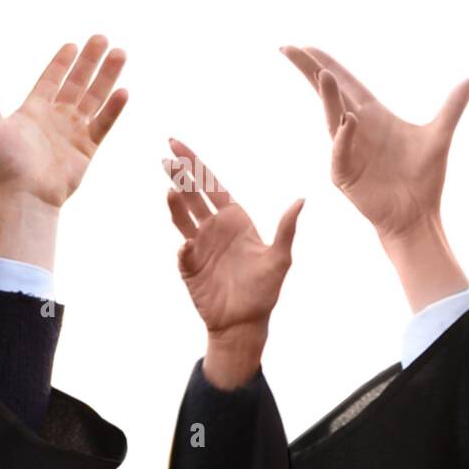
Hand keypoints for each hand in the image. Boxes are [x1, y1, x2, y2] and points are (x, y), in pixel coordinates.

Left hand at [0, 36, 127, 269]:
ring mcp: (73, 131)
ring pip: (94, 97)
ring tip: (120, 53)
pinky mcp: (87, 148)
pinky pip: (103, 123)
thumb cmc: (5, 164)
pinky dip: (113, 108)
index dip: (62, 62)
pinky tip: (123, 90)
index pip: (51, 79)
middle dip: (90, 61)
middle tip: (102, 38)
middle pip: (77, 83)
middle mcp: (55, 117)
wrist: (25, 197)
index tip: (73, 44)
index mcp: (33, 110)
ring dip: (107, 76)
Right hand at [165, 139, 301, 388]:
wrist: (244, 323)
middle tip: (166, 153)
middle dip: (180, 174)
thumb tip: (301, 199)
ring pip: (182, 216)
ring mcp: (199, 245)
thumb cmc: (264, 291)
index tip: (177, 145)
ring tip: (169, 188)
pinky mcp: (189, 264)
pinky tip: (187, 243)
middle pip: (193, 194)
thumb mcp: (280, 259)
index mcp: (234, 219)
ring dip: (176, 203)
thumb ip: (286, 229)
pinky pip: (183, 250)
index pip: (211, 184)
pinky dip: (183, 244)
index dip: (195, 164)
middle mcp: (214, 227)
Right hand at [281, 46, 468, 310]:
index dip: (326, 62)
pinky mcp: (344, 174)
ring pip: (332, 117)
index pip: (344, 82)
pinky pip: (341, 152)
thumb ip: (453, 106)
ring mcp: (345, 150)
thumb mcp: (440, 134)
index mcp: (371, 114)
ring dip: (327, 97)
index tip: (307, 44)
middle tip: (288, 48)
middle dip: (308, 70)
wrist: (418, 215)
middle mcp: (353, 127)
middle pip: (327, 93)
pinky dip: (343, 138)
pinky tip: (349, 122)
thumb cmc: (424, 177)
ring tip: (322, 75)